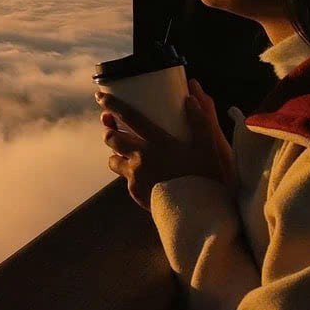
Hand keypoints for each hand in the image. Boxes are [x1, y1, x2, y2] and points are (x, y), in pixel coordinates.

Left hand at [97, 78, 234, 210]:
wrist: (198, 213)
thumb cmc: (205, 178)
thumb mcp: (208, 147)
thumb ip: (200, 121)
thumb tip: (191, 98)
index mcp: (158, 141)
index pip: (129, 116)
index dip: (113, 104)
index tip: (101, 96)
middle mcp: (142, 156)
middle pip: (112, 138)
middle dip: (109, 132)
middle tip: (111, 129)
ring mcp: (136, 175)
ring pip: (113, 160)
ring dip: (116, 155)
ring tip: (123, 154)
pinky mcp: (134, 191)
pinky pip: (125, 179)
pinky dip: (129, 175)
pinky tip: (140, 176)